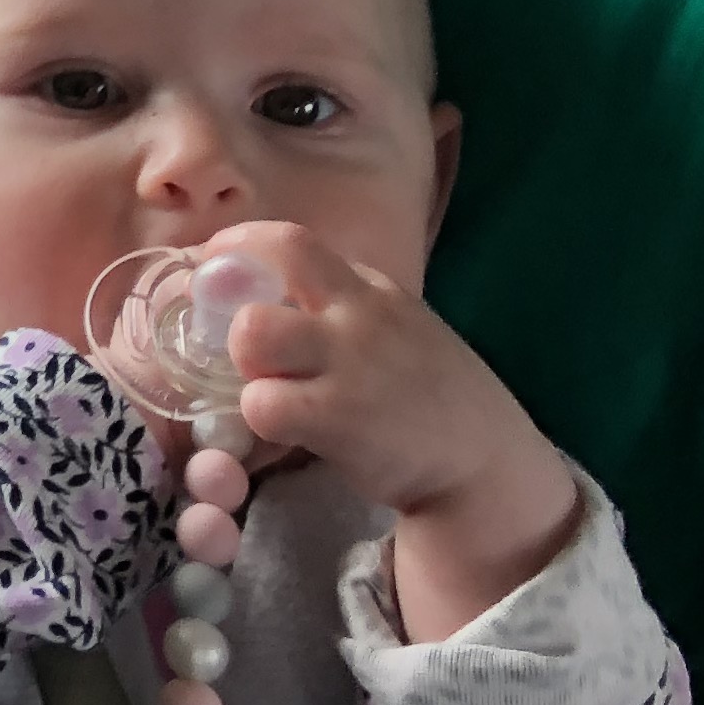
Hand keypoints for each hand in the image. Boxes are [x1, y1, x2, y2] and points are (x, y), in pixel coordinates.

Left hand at [204, 221, 578, 640]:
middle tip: (240, 345)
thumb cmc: (431, 397)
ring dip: (245, 361)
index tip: (214, 267)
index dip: (238, 247)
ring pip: (253, 331)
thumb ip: (343, 309)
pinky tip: (286, 432)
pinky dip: (261, 416)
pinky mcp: (341, 417)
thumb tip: (269, 294)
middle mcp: (360, 311)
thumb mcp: (398, 330)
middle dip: (235, 298)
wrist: (489, 464)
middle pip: (272, 265)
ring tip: (268, 390)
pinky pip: (264, 403)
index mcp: (370, 288)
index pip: (289, 240)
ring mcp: (351, 361)